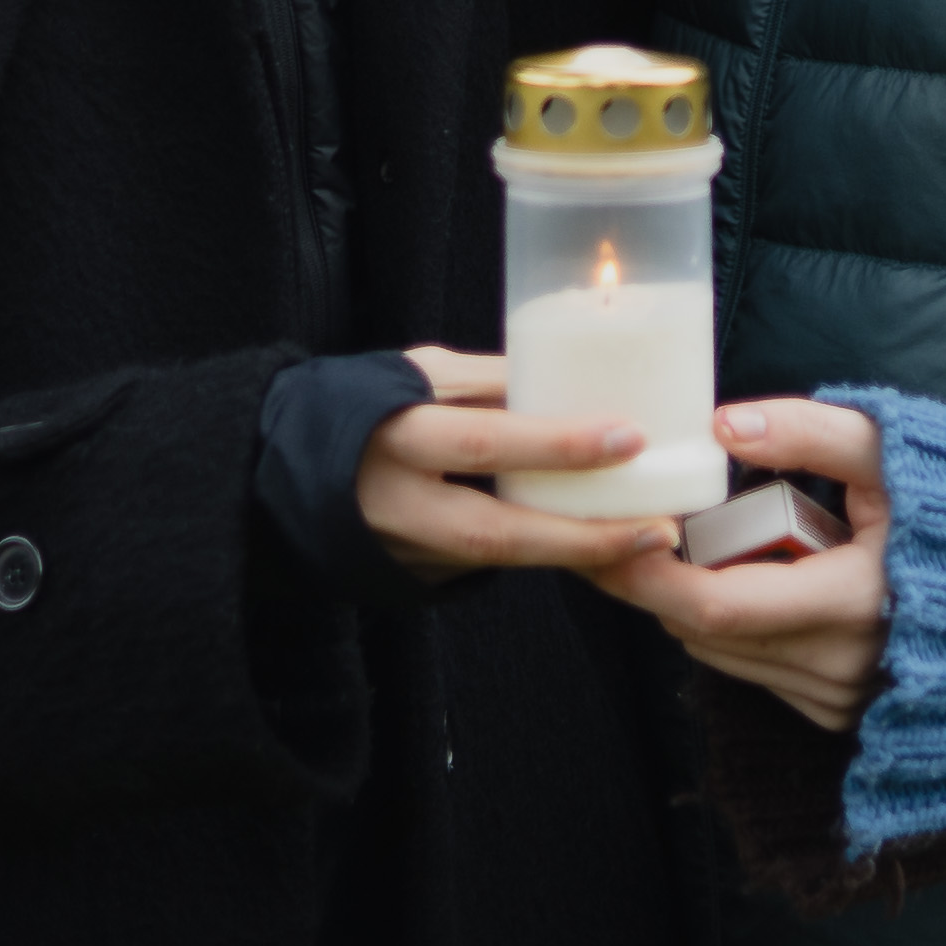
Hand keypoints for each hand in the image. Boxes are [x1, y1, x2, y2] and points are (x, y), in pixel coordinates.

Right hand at [359, 344, 689, 580]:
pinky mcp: (419, 572)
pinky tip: (603, 547)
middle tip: (659, 525)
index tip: (629, 437)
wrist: (286, 470)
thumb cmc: (366, 404)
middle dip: (582, 534)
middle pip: (498, 531)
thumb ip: (488, 381)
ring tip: (648, 540)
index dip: (556, 443)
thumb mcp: (418, 375)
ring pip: (501, 561)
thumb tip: (572, 373)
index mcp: (399, 433)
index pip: (484, 440)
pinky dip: (548, 556)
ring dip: (577, 553)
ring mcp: (407, 547)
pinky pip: (492, 567)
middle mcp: (401, 502)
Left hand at [591, 396, 888, 731]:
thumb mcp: (891, 455)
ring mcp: (838, 697)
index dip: (651, 572)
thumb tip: (722, 425)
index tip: (616, 530)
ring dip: (690, 603)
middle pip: (704, 632)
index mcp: (852, 601)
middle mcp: (839, 665)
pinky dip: (731, 627)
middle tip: (632, 524)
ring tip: (692, 542)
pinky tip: (746, 577)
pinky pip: (753, 669)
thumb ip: (809, 433)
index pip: (715, 605)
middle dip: (656, 582)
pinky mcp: (836, 712)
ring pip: (722, 653)